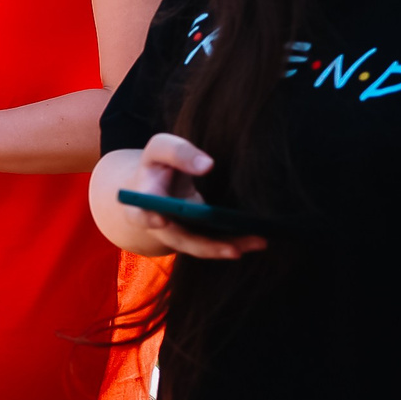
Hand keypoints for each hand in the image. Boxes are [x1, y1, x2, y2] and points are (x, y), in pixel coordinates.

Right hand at [120, 133, 266, 259]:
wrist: (155, 186)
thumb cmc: (158, 165)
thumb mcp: (161, 149)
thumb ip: (178, 152)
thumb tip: (207, 165)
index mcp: (142, 200)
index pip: (141, 212)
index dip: (149, 217)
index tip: (161, 220)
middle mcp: (159, 225)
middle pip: (179, 238)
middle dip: (205, 245)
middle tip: (233, 250)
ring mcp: (178, 235)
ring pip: (200, 246)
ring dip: (227, 247)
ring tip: (258, 242)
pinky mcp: (195, 238)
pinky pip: (213, 244)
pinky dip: (235, 243)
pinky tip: (257, 241)